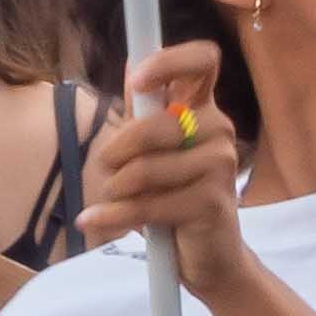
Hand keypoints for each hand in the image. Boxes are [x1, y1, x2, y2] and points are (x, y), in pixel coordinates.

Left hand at [84, 44, 247, 297]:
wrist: (207, 255)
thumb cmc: (175, 196)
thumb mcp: (153, 151)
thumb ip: (143, 112)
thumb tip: (130, 60)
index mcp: (202, 108)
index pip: (203, 61)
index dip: (169, 61)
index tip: (137, 82)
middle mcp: (219, 129)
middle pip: (160, 123)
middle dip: (120, 147)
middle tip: (106, 166)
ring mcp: (221, 166)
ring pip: (149, 168)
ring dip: (117, 187)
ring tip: (113, 197)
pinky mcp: (212, 203)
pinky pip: (150, 204)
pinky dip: (115, 214)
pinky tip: (95, 220)